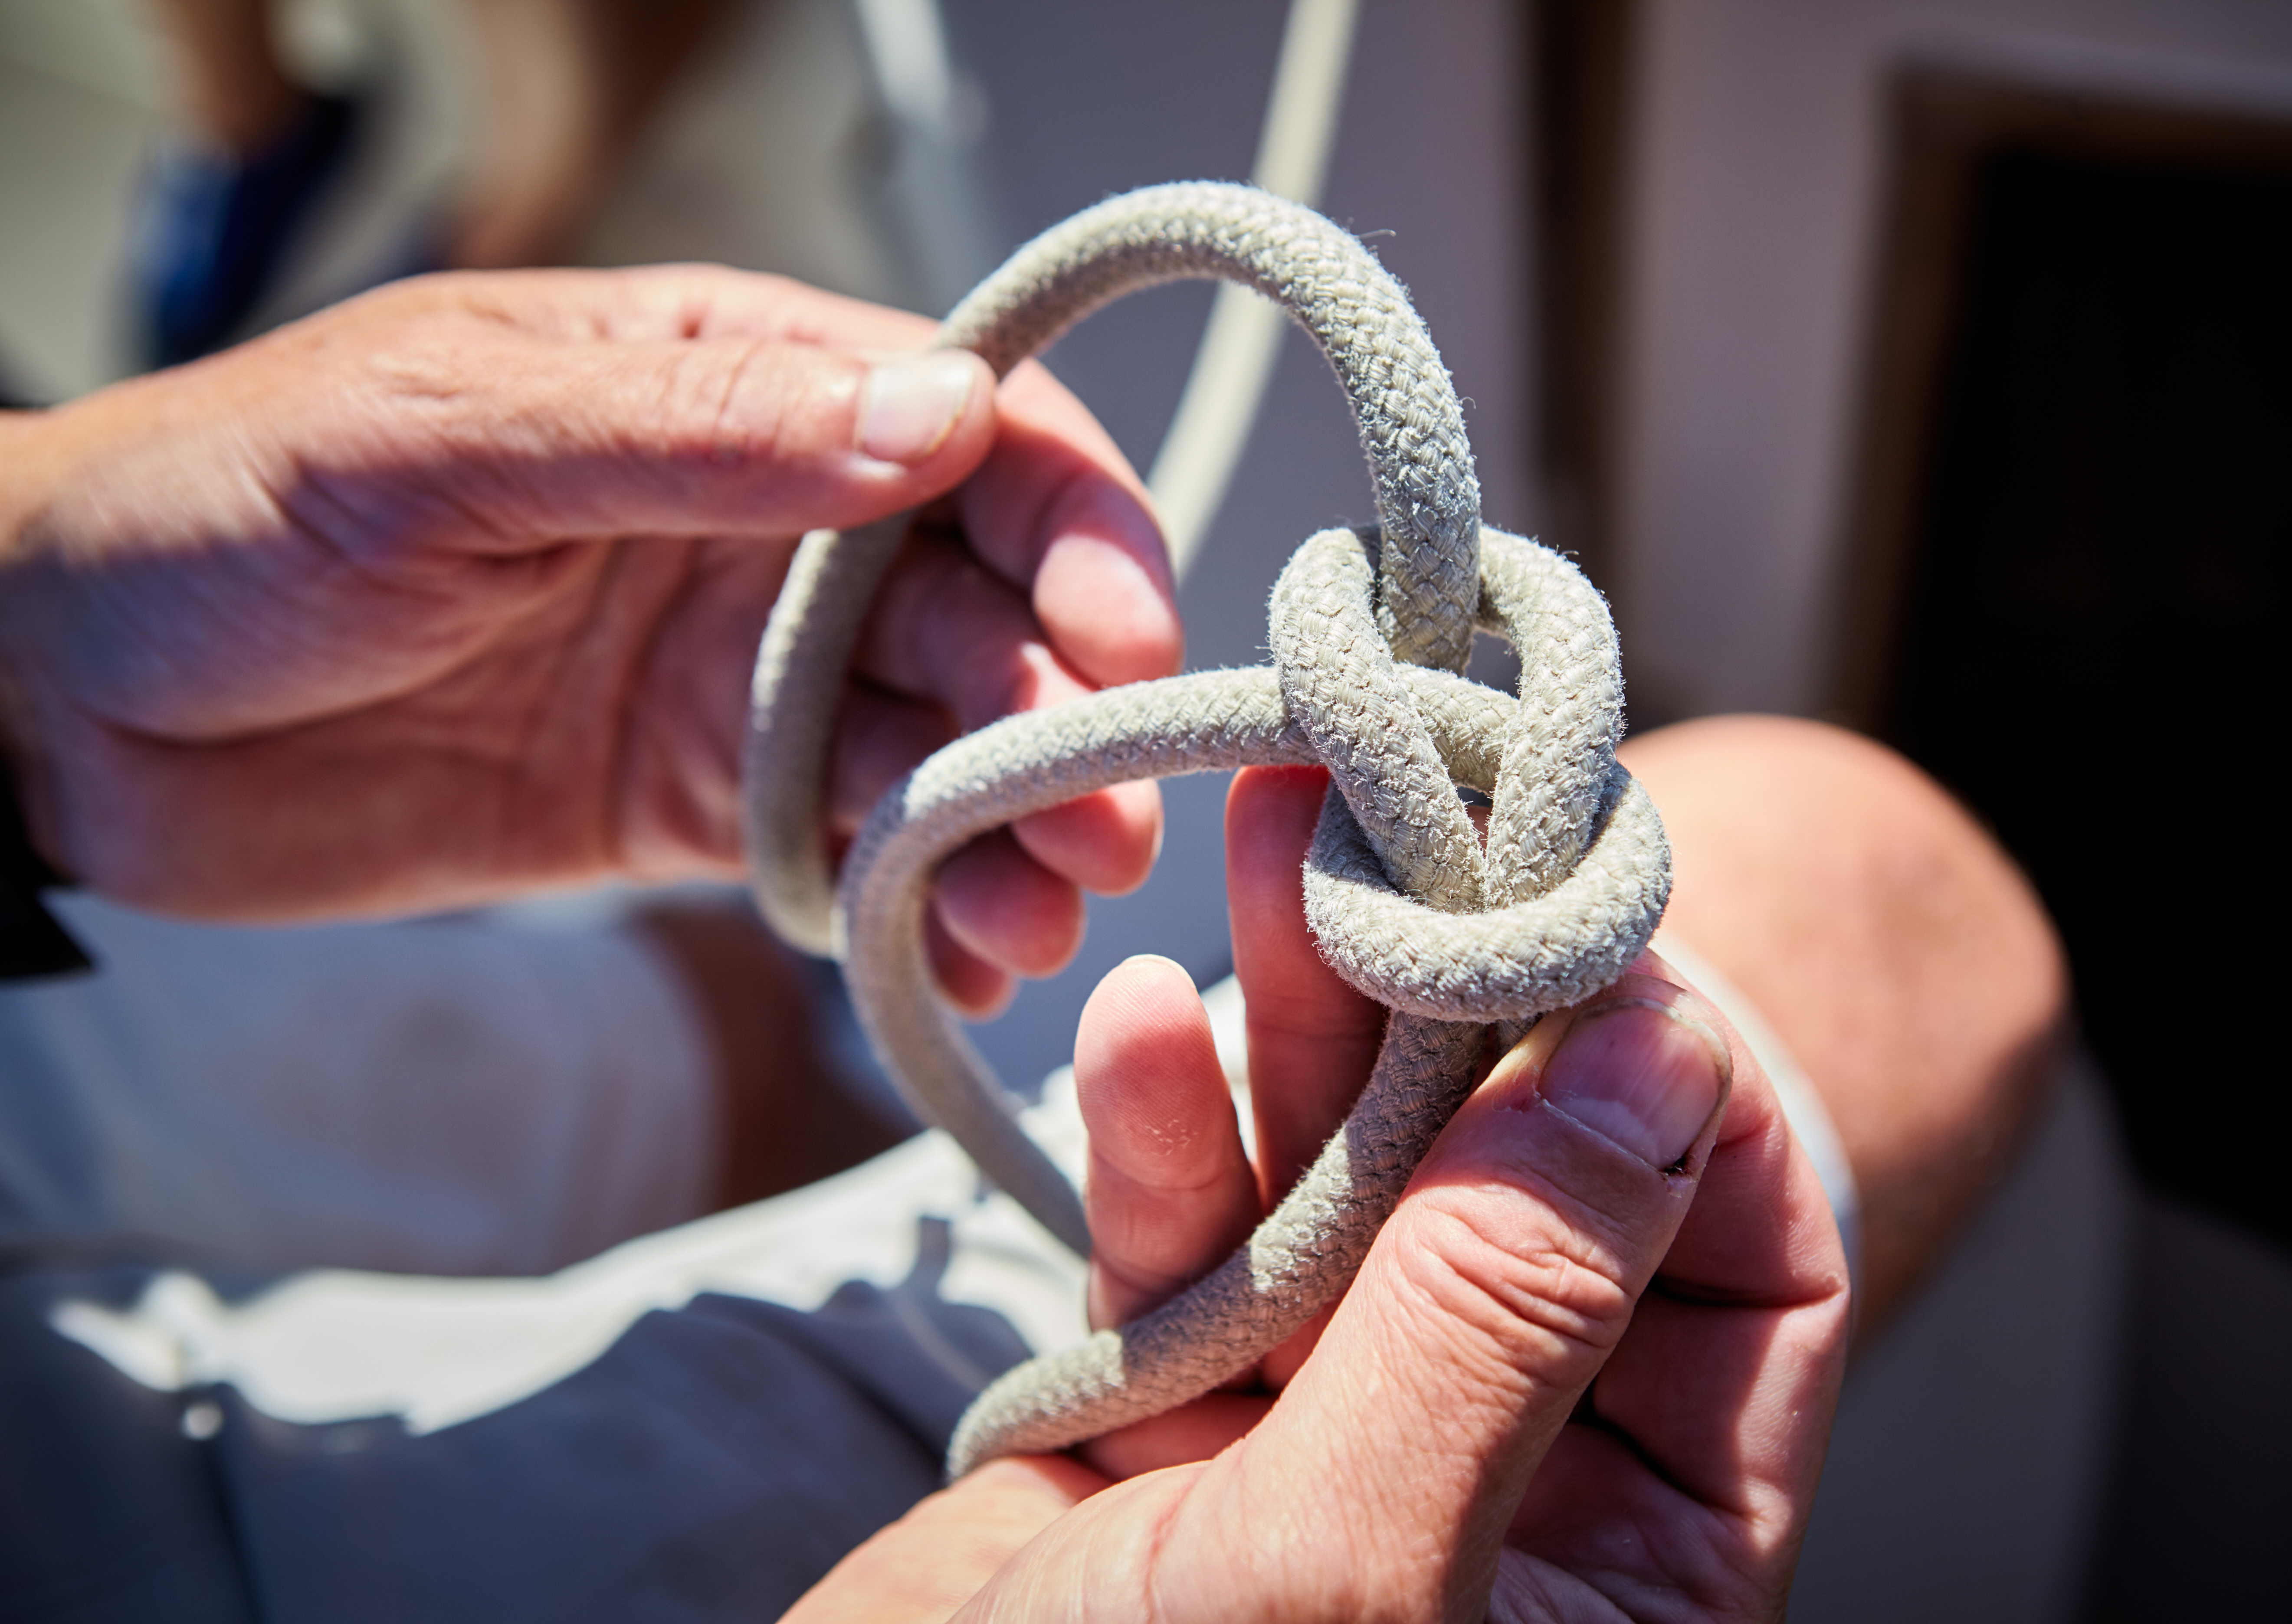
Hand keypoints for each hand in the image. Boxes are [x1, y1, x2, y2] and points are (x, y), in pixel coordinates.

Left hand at [0, 267, 1177, 1007]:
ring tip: (1039, 914)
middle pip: (988, 605)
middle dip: (1066, 710)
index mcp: (728, 383)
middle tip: (1102, 826)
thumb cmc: (220, 513)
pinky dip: (923, 902)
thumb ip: (693, 433)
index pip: (970, 431)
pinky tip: (960, 958)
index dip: (1073, 528)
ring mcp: (741, 673)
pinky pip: (850, 847)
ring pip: (941, 740)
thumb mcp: (443, 442)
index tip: (1123, 638)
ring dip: (1013, 825)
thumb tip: (937, 420)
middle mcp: (769, 525)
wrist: (59, 704)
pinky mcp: (698, 805)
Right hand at [799, 765, 1852, 1620]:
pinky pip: (1205, 1249)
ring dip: (1310, 1021)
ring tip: (1276, 837)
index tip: (1594, 917)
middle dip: (1465, 1003)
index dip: (1679, 1088)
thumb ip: (1505, 1320)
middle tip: (1413, 805)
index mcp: (1627, 1567)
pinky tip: (1150, 1032)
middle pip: (1534, 1195)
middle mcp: (1504, 1484)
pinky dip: (1175, 1143)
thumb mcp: (1356, 1577)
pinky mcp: (1175, 1417)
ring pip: (1360, 1189)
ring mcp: (1334, 1437)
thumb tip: (1657, 1067)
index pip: (1741, 1279)